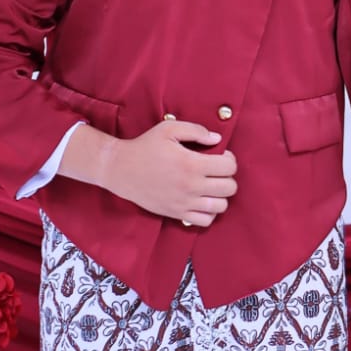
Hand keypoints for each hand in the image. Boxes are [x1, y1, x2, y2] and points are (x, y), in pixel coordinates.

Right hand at [62, 119, 237, 226]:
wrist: (121, 169)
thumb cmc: (145, 147)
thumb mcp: (169, 129)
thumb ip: (196, 131)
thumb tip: (217, 140)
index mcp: (191, 164)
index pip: (229, 167)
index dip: (230, 159)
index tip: (220, 155)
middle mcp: (190, 186)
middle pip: (230, 188)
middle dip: (228, 177)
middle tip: (216, 170)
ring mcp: (184, 203)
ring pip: (221, 206)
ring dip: (221, 195)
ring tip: (210, 185)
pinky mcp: (176, 214)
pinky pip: (205, 221)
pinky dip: (209, 212)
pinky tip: (202, 199)